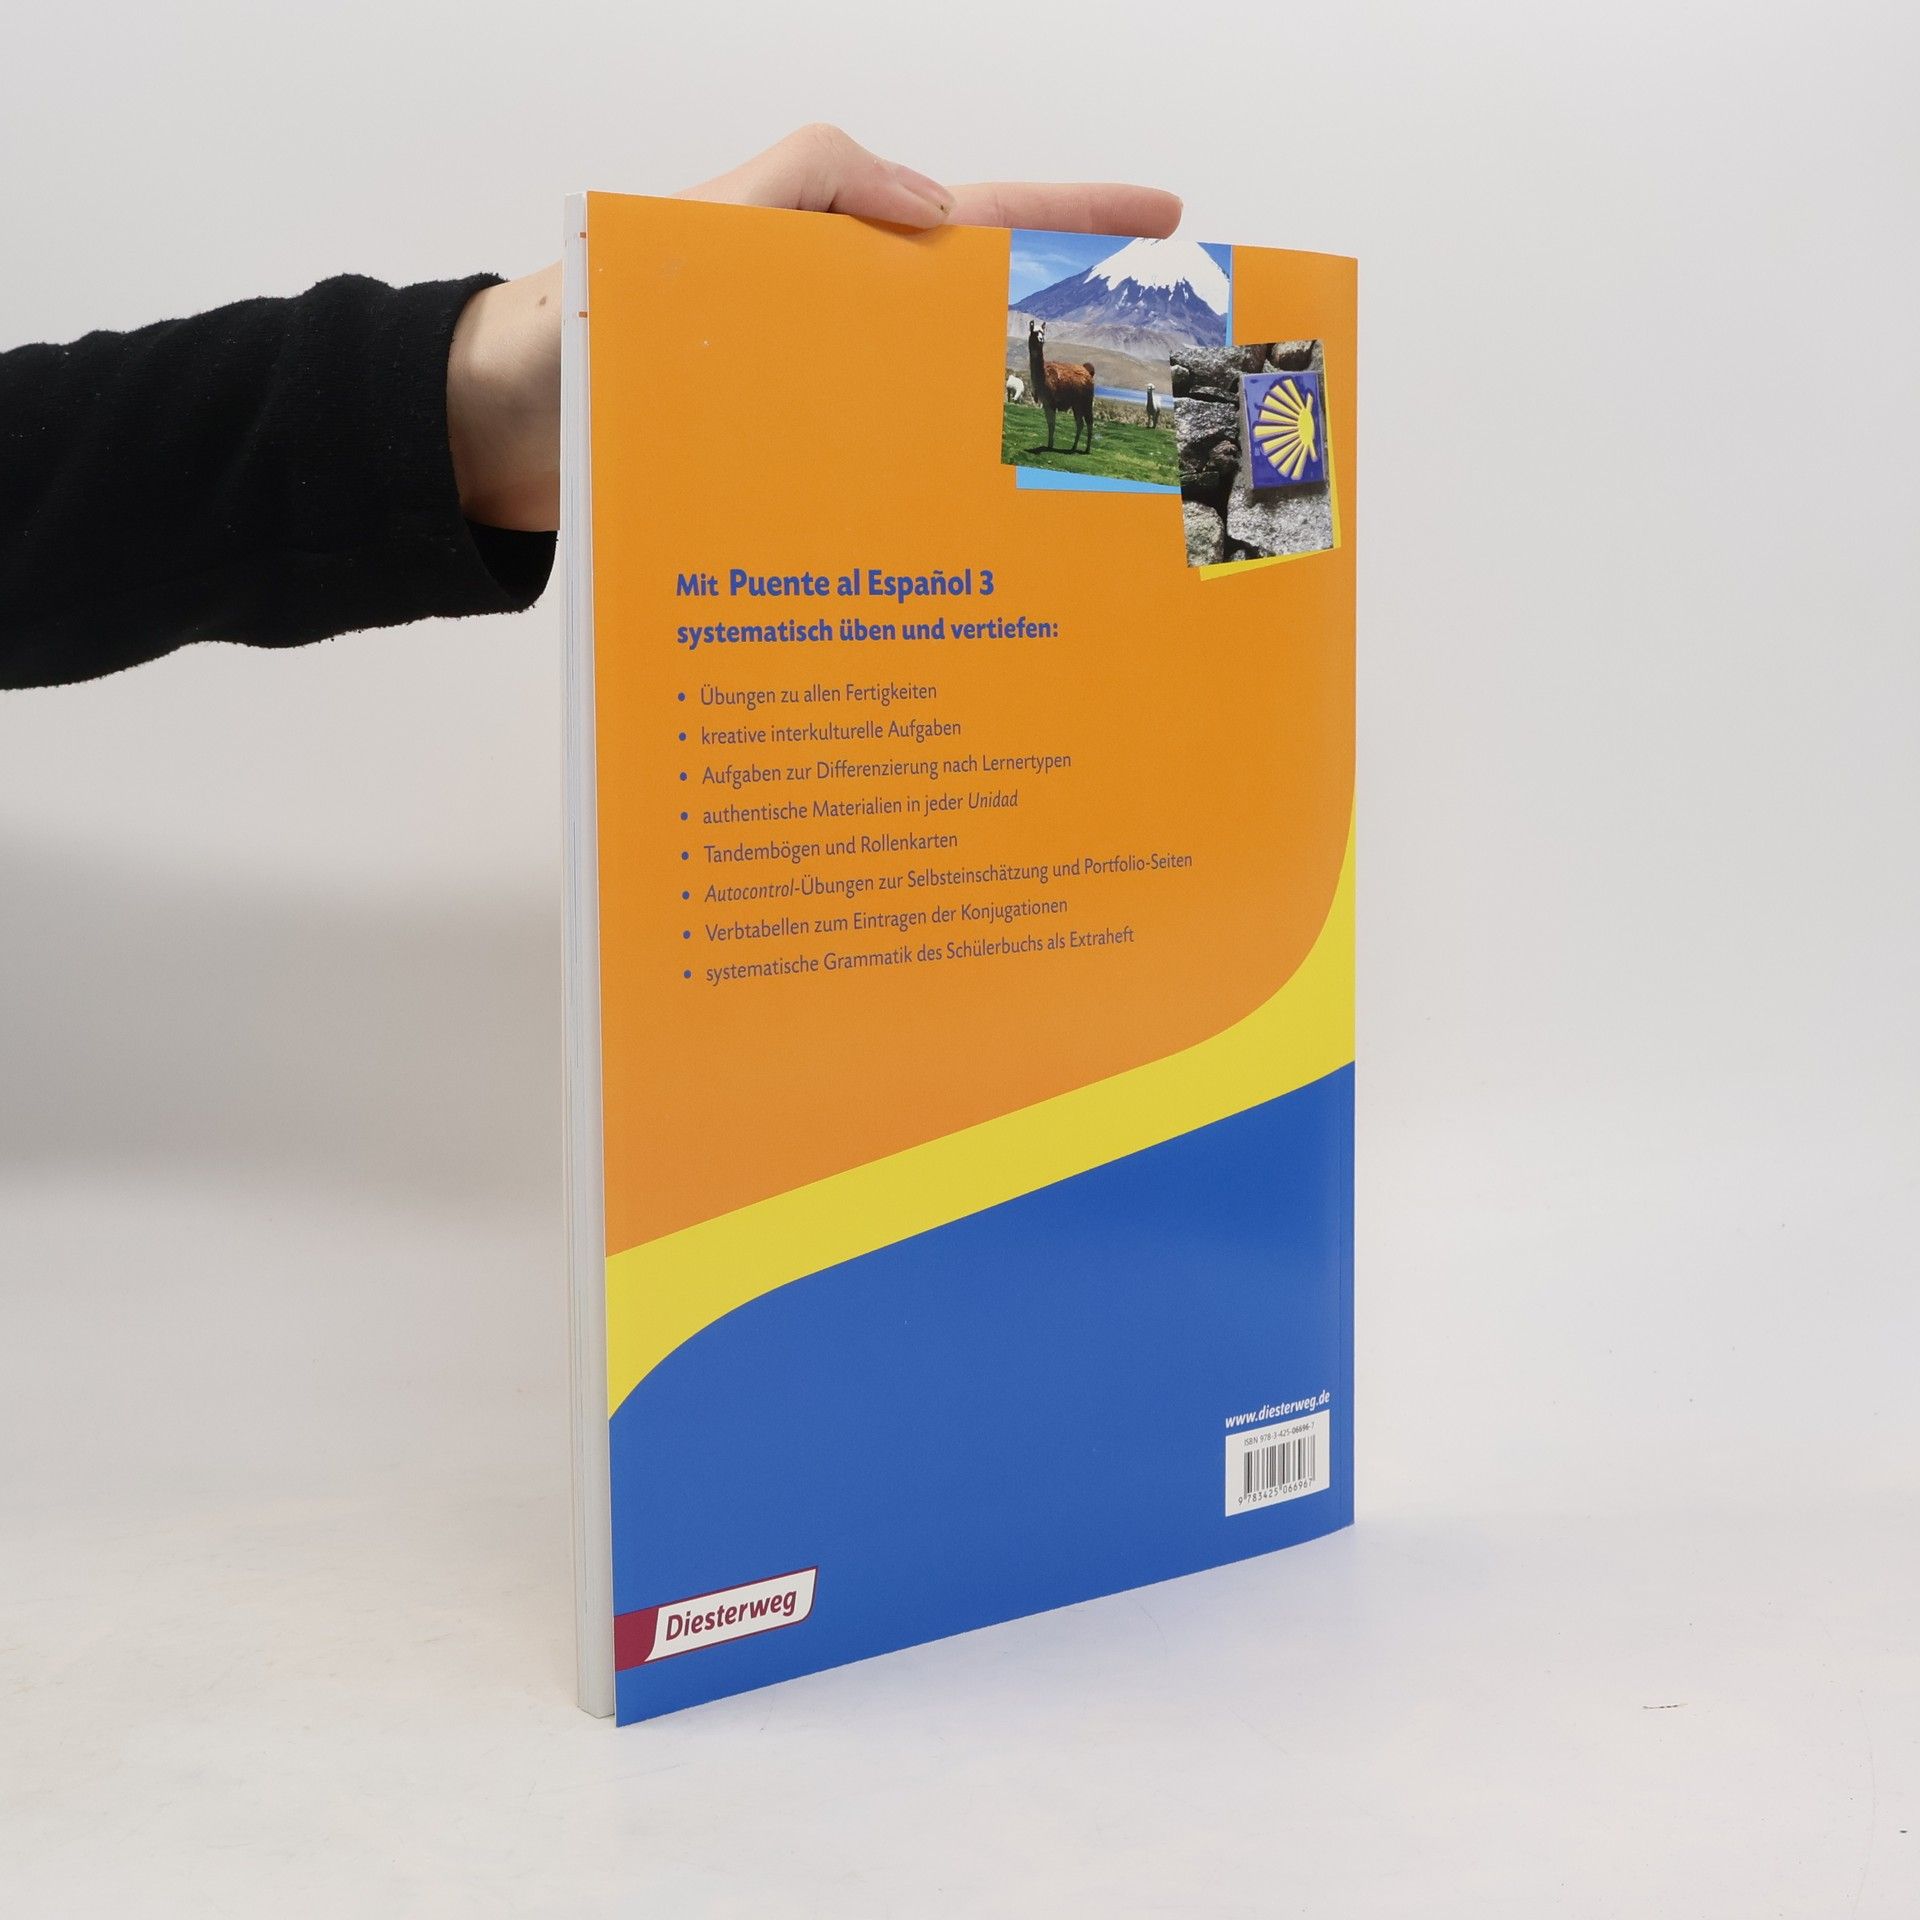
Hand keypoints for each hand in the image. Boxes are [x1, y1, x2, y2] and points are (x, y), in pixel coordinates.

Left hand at [445, 124, 1180, 532]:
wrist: (487, 441)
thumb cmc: (569, 324)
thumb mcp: (687, 222)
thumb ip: (807, 183)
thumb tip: (939, 213)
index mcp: (828, 265)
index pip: (973, 223)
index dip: (1071, 215)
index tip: (1166, 217)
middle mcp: (837, 347)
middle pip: (980, 336)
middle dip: (1077, 352)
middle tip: (1166, 386)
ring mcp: (818, 425)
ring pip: (941, 431)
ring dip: (1015, 459)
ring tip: (1100, 497)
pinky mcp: (788, 497)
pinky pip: (877, 500)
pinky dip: (931, 524)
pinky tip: (980, 564)